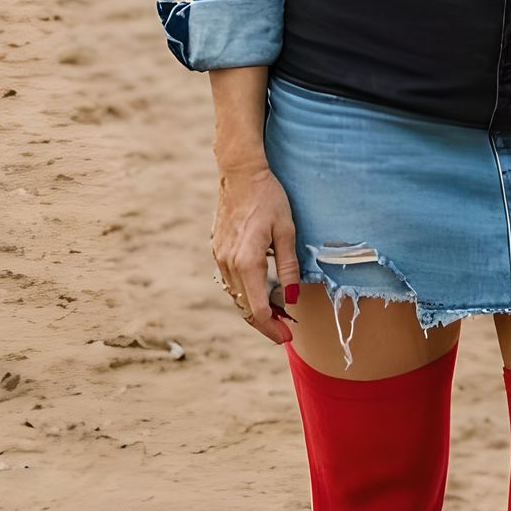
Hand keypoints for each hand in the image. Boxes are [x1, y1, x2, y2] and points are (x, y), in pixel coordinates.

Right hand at [211, 161, 299, 345]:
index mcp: (247, 262)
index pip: (258, 309)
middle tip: (285, 332)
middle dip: (265, 323)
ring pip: (236, 296)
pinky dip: (245, 293)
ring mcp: (220, 258)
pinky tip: (260, 292)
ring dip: (254, 309)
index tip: (288, 336)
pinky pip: (230, 282)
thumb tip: (292, 298)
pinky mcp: (218, 250)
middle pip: (244, 308)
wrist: (240, 174)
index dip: (273, 326)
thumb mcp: (286, 230)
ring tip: (277, 314)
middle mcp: (229, 264)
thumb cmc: (268, 198)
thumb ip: (288, 266)